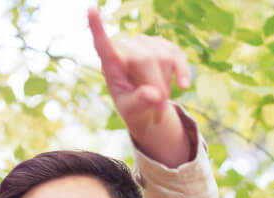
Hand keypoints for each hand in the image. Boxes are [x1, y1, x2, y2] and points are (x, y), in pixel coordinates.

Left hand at [88, 8, 190, 129]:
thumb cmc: (133, 106)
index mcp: (111, 62)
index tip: (90, 10)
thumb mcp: (132, 110)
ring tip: (161, 100)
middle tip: (158, 107)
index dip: (97, 28)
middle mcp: (128, 47)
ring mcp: (147, 43)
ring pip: (163, 57)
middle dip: (155, 84)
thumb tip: (154, 96)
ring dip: (166, 83)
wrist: (149, 105)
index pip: (102, 44)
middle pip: (145, 59)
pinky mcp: (165, 45)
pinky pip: (178, 55)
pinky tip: (183, 86)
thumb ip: (139, 103)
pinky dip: (182, 72)